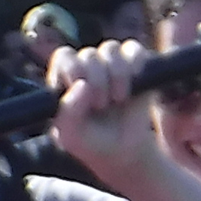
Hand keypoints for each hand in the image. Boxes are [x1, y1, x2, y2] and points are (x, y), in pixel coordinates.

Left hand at [47, 38, 157, 184]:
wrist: (124, 152)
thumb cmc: (91, 143)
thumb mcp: (71, 137)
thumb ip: (68, 113)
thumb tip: (82, 85)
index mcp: (64, 80)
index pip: (64, 57)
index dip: (74, 69)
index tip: (84, 91)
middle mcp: (86, 68)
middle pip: (88, 54)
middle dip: (97, 80)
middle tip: (102, 105)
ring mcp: (110, 64)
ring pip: (110, 48)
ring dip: (117, 73)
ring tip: (119, 98)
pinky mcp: (135, 65)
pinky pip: (134, 49)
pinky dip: (136, 61)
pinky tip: (136, 79)